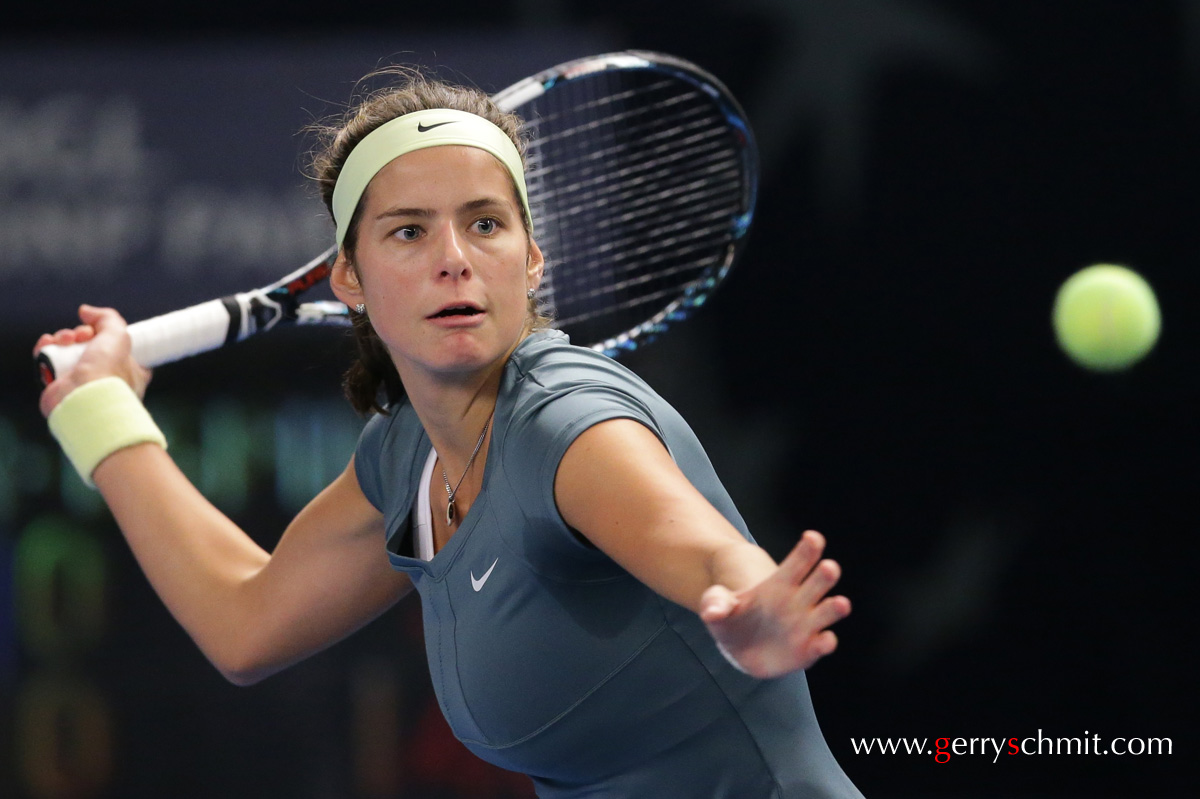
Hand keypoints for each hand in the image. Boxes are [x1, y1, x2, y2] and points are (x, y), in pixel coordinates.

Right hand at [35, 305, 151, 417]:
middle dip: (82, 333)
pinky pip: (49, 361)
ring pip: (68, 351)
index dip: (109, 336)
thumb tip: (86, 311)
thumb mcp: (119, 334)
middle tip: (81, 335)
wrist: (83, 398)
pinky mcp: (58, 385)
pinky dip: (45, 348)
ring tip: (66, 340)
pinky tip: (47, 343)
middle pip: (90, 346)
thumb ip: (107, 318)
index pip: (123, 351)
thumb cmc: (108, 371)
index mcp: (129, 372)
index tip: (101, 330)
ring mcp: (80, 382)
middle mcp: (105, 378)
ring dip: (63, 338)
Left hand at [699, 530, 850, 677]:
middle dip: (825, 574)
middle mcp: (799, 600)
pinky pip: (821, 644)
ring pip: (827, 611)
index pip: (797, 562)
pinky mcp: (807, 649)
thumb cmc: (732, 617)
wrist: (739, 646)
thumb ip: (715, 603)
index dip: (807, 549)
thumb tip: (712, 612)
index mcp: (779, 583)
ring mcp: (806, 625)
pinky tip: (825, 640)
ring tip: (840, 604)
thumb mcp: (718, 605)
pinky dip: (825, 642)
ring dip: (835, 607)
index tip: (812, 537)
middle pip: (818, 582)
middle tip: (829, 567)